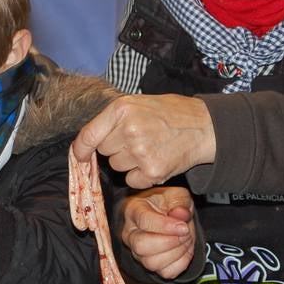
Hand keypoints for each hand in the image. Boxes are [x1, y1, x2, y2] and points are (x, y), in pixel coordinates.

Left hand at [71, 94, 215, 188]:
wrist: (204, 126)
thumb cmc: (170, 113)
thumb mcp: (138, 103)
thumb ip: (113, 119)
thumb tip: (85, 143)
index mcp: (122, 109)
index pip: (88, 135)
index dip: (80, 149)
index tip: (79, 156)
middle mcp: (128, 130)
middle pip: (104, 152)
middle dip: (116, 149)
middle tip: (138, 139)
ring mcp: (140, 152)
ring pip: (117, 167)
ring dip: (129, 162)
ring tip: (150, 147)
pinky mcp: (152, 171)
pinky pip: (132, 180)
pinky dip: (141, 176)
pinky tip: (156, 160)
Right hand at [120, 187, 196, 278]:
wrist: (171, 216)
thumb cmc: (169, 203)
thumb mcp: (176, 194)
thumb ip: (179, 201)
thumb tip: (181, 214)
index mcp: (133, 210)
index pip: (144, 221)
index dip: (166, 226)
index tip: (183, 226)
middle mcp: (130, 233)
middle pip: (141, 246)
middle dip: (169, 242)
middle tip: (185, 233)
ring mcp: (137, 252)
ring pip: (152, 263)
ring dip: (177, 252)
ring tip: (186, 239)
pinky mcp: (150, 265)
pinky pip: (166, 273)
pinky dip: (181, 263)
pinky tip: (183, 249)